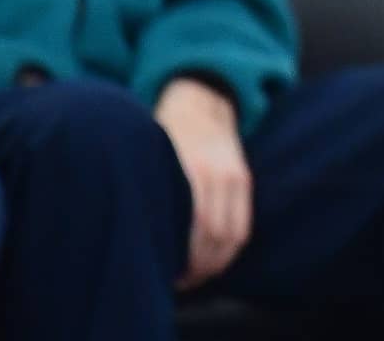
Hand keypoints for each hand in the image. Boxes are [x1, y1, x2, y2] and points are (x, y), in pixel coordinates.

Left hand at [153, 80, 251, 289]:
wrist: (198, 103)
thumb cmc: (163, 138)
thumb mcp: (152, 160)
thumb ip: (155, 194)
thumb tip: (140, 240)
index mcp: (189, 169)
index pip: (194, 227)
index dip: (182, 257)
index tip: (166, 273)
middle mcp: (215, 173)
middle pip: (214, 236)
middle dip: (196, 267)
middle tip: (177, 280)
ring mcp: (232, 176)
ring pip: (231, 236)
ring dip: (214, 263)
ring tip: (194, 275)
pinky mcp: (243, 179)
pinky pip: (243, 226)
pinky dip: (229, 250)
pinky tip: (212, 260)